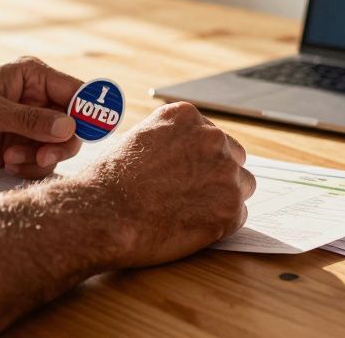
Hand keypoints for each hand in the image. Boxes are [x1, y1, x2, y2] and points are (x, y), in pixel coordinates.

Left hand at [0, 56, 84, 176]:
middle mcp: (37, 100)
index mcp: (33, 77)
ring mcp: (30, 127)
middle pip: (74, 124)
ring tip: (13, 159)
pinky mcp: (20, 149)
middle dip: (62, 143)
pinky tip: (7, 164)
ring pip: (61, 147)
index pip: (76, 91)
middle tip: (44, 156)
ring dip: (43, 158)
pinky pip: (43, 163)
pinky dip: (30, 168)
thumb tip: (68, 127)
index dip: (90, 110)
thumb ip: (28, 119)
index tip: (98, 130)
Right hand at [72, 102, 254, 268]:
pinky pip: (238, 216)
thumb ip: (170, 140)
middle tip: (190, 197)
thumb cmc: (110, 182)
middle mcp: (212, 138)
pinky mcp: (229, 207)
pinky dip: (220, 226)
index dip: (200, 161)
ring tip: (190, 213)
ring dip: (223, 200)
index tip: (186, 176)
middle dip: (217, 177)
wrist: (103, 214)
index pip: (213, 137)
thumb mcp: (138, 138)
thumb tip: (185, 155)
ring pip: (241, 187)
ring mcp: (224, 172)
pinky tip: (191, 228)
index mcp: (188, 117)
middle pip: (234, 158)